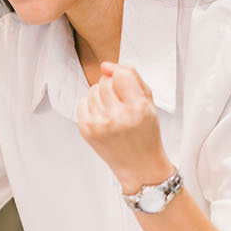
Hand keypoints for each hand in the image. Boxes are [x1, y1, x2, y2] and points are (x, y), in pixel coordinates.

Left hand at [76, 62, 171, 191]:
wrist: (140, 165)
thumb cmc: (146, 132)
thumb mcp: (149, 102)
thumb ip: (131, 77)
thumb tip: (105, 65)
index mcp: (138, 108)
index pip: (121, 74)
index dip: (123, 77)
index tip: (126, 86)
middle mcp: (117, 116)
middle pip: (105, 82)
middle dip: (113, 89)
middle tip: (122, 104)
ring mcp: (99, 124)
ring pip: (92, 90)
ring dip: (102, 97)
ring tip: (114, 112)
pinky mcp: (86, 130)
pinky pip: (82, 102)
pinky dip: (91, 106)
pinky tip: (103, 117)